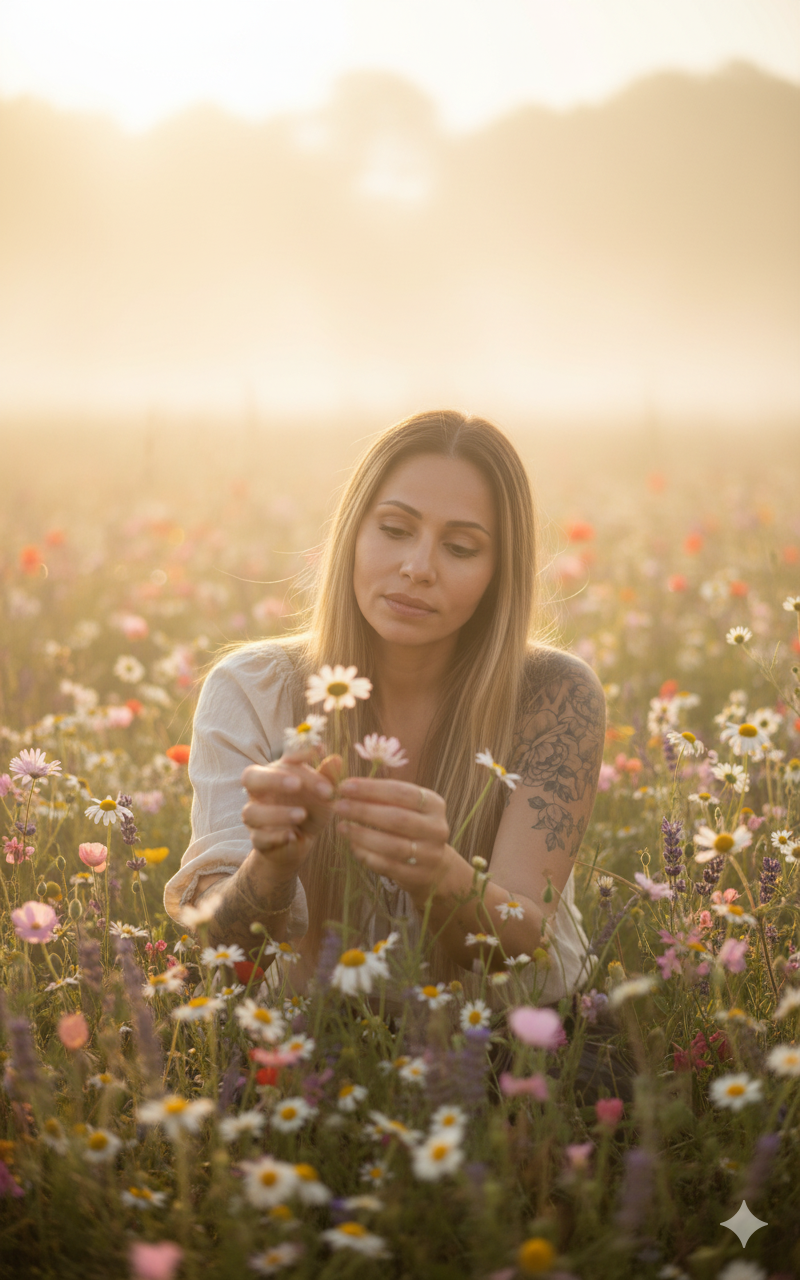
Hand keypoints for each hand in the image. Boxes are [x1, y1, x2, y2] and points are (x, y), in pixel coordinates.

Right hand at [241, 748, 340, 870]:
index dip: (297, 754)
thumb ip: (328, 779)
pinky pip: (259, 838)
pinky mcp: (258, 839)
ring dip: (277, 813)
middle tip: (297, 784)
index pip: (280, 759)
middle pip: (251, 777)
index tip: (319, 751)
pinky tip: (292, 836)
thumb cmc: (310, 811)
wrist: (300, 844)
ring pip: (252, 812)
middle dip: (273, 779)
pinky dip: (276, 836)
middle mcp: (260, 793)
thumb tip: (337, 760)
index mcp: (275, 774)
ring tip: (302, 814)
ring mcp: (255, 817)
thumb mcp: (323, 796)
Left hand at [333, 776, 453, 904]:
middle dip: (364, 811)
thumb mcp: (407, 808)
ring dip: (362, 835)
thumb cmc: (411, 828)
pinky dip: (367, 855)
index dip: (371, 789)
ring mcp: (429, 855)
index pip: (401, 792)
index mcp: (433, 804)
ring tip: (341, 827)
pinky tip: (352, 846)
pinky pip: (388, 866)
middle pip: (397, 818)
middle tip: (339, 806)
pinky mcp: (418, 876)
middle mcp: (436, 829)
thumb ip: (383, 797)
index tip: (345, 786)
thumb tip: (348, 787)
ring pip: (392, 845)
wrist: (434, 867)